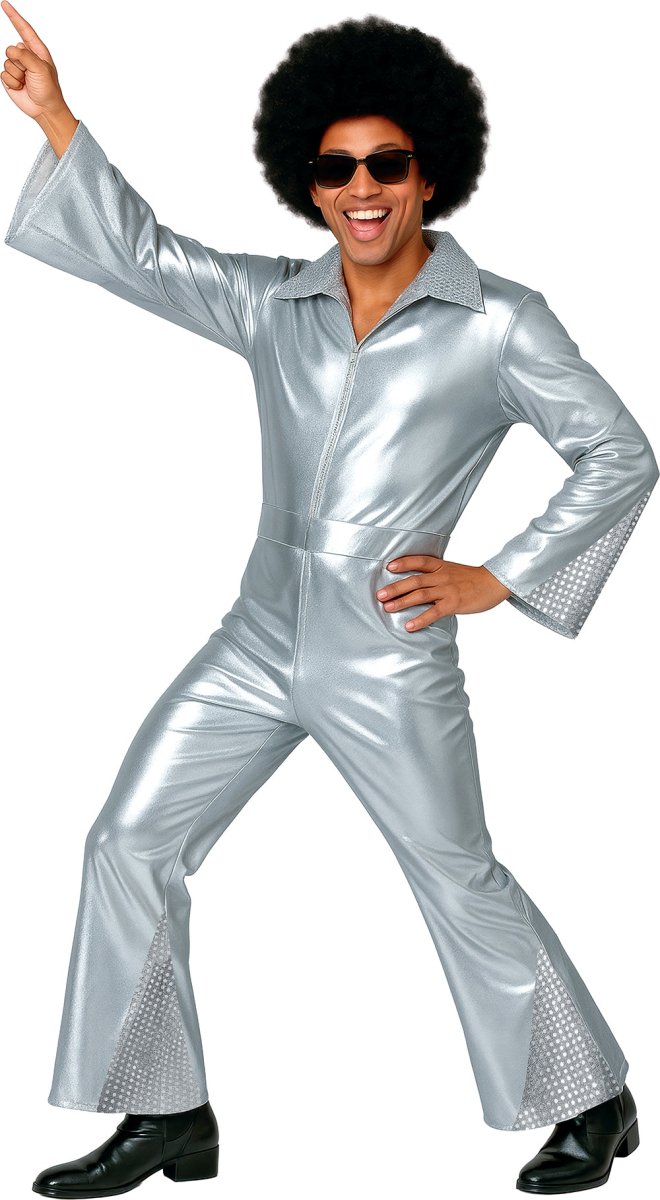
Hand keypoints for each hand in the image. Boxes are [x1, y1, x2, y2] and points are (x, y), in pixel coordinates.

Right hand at [1, 1, 66, 119]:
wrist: (45, 109)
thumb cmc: (49, 90)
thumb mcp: (41, 69)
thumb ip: (25, 56)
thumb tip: (12, 50)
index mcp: (37, 50)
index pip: (23, 29)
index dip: (14, 16)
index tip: (5, 4)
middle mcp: (26, 56)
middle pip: (11, 49)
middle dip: (19, 63)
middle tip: (30, 74)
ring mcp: (17, 67)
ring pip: (6, 62)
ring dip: (16, 75)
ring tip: (27, 82)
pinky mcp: (11, 77)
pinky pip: (3, 74)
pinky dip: (12, 82)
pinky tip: (21, 87)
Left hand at [375, 555, 511, 631]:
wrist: (494, 583)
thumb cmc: (472, 579)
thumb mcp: (453, 571)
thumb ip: (437, 575)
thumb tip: (419, 584)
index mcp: (441, 566)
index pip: (419, 561)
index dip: (403, 563)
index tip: (388, 566)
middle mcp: (442, 576)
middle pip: (414, 580)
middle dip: (395, 587)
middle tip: (380, 595)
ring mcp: (447, 590)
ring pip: (420, 595)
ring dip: (402, 602)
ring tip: (388, 608)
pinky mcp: (454, 603)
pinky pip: (434, 612)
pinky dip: (420, 619)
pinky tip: (409, 626)